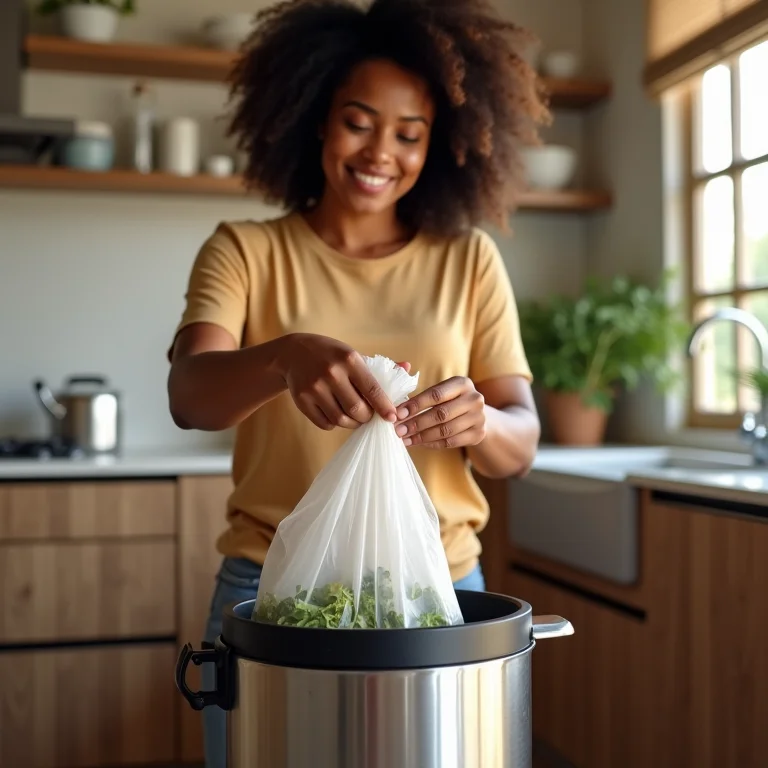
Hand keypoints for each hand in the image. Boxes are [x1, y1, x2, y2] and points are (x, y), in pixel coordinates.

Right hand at [278, 334, 400, 430]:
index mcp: (349, 360)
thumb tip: (407, 368)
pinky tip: (336, 413)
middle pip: (357, 409)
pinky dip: (334, 424)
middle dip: (367, 417)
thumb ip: (380, 366)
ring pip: (341, 420)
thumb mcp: (354, 355)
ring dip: (352, 423)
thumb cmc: (331, 355)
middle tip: (368, 415)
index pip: (372, 389)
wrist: (293, 353)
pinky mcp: (302, 400)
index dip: (385, 407)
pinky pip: (325, 424)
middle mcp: (332, 373)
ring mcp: (314, 388)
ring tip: (354, 416)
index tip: (393, 418)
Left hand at [394, 376, 486, 448]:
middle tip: (399, 430)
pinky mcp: (478, 434)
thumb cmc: (450, 401)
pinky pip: (451, 442)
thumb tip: (395, 410)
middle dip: (416, 423)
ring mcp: (479, 417)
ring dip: (422, 436)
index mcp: (462, 383)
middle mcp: (474, 399)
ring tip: (405, 439)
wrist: (476, 415)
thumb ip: (421, 396)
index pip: (436, 395)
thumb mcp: (442, 391)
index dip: (415, 405)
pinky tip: (419, 443)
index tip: (398, 414)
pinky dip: (432, 443)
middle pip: (441, 414)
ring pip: (445, 430)